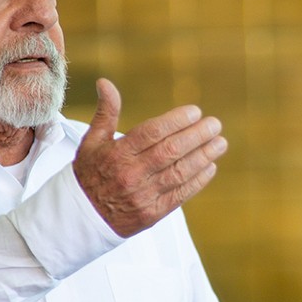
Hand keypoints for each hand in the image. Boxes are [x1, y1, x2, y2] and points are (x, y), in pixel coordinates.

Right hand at [73, 78, 227, 237]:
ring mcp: (143, 195)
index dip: (176, 121)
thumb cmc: (89, 174)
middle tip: (214, 124)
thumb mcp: (91, 142)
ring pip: (179, 172)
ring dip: (203, 156)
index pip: (151, 133)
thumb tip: (104, 82)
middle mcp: (131, 174)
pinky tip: (210, 166)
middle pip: (170, 151)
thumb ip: (105, 113)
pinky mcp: (152, 213)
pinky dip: (198, 180)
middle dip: (196, 136)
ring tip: (220, 143)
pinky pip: (180, 195)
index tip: (195, 112)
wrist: (81, 218)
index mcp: (117, 154)